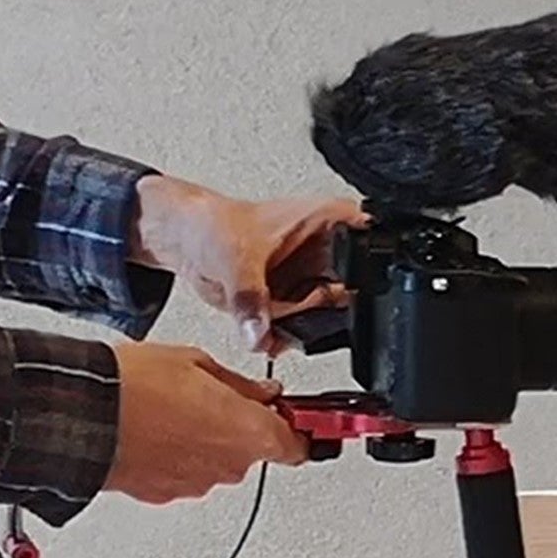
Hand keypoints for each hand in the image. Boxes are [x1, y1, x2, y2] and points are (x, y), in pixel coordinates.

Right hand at [106, 340, 327, 507]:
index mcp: (247, 432)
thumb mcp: (198, 363)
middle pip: (255, 450)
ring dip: (208, 439)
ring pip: (219, 461)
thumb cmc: (133, 386)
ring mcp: (196, 484)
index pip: (299, 446)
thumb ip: (241, 385)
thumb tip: (264, 394)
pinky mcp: (165, 494)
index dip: (304, 430)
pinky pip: (187, 473)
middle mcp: (227, 467)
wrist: (79, 417)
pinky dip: (180, 455)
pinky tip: (158, 428)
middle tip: (220, 396)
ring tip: (176, 407)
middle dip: (244, 425)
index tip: (306, 419)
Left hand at [135, 179, 365, 352]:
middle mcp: (328, 251)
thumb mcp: (236, 257)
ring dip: (293, 326)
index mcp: (330, 221)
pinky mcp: (294, 301)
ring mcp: (312, 278)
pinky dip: (279, 336)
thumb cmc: (213, 224)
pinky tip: (259, 324)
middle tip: (283, 303)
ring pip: (325, 319)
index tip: (323, 286)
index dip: (358, 274)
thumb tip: (259, 333)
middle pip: (350, 295)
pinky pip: (301, 331)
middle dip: (315, 310)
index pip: (371, 248)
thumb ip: (250, 299)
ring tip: (263, 308)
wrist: (185, 240)